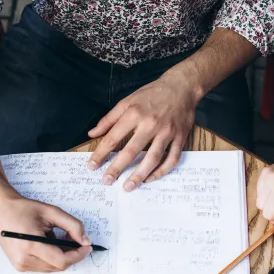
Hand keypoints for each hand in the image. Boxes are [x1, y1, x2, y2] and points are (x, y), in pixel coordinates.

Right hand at [0, 193, 92, 271]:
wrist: (0, 210)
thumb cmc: (23, 209)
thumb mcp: (52, 212)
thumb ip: (72, 225)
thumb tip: (85, 241)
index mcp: (30, 246)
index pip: (62, 261)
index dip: (78, 255)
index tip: (87, 246)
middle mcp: (24, 261)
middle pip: (58, 266)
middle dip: (72, 254)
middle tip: (77, 239)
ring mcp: (20, 265)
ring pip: (52, 267)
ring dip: (62, 255)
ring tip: (58, 236)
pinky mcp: (20, 265)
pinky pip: (44, 266)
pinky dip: (52, 256)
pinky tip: (49, 241)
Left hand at [87, 75, 195, 190]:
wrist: (182, 87)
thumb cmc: (152, 94)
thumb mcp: (127, 101)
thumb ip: (109, 119)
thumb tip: (92, 134)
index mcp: (134, 114)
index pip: (113, 138)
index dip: (101, 154)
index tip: (92, 166)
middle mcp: (150, 124)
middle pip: (131, 151)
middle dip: (117, 168)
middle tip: (107, 181)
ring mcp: (167, 132)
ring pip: (152, 158)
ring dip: (139, 175)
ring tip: (128, 186)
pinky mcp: (180, 138)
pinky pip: (171, 159)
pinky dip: (161, 171)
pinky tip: (149, 178)